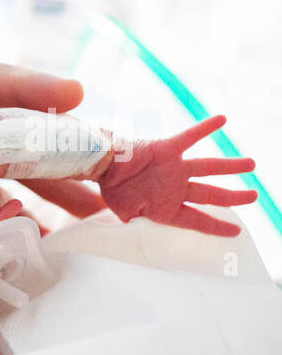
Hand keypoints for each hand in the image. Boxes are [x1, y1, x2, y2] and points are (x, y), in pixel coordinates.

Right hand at [98, 115, 256, 235]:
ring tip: (252, 164)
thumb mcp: (127, 215)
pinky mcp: (168, 150)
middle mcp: (175, 188)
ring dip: (231, 166)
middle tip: (253, 196)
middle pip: (211, 195)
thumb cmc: (112, 192)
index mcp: (167, 207)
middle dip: (234, 197)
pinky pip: (190, 137)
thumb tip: (148, 235)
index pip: (197, 220)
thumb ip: (142, 224)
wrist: (100, 168)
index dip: (217, 227)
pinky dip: (206, 128)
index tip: (235, 233)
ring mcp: (174, 169)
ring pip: (209, 168)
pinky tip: (223, 119)